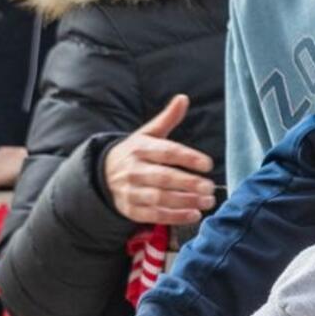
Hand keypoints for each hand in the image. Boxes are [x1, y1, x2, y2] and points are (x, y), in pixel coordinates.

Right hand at [102, 96, 216, 226]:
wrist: (104, 174)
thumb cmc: (135, 152)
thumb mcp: (147, 133)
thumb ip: (167, 118)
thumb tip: (183, 98)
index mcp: (140, 148)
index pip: (167, 152)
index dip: (188, 158)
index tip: (208, 164)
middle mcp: (134, 170)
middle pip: (164, 177)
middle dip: (189, 183)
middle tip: (210, 187)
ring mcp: (131, 191)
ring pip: (160, 198)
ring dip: (186, 201)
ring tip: (207, 201)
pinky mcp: (131, 209)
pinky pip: (154, 215)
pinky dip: (175, 217)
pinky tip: (194, 214)